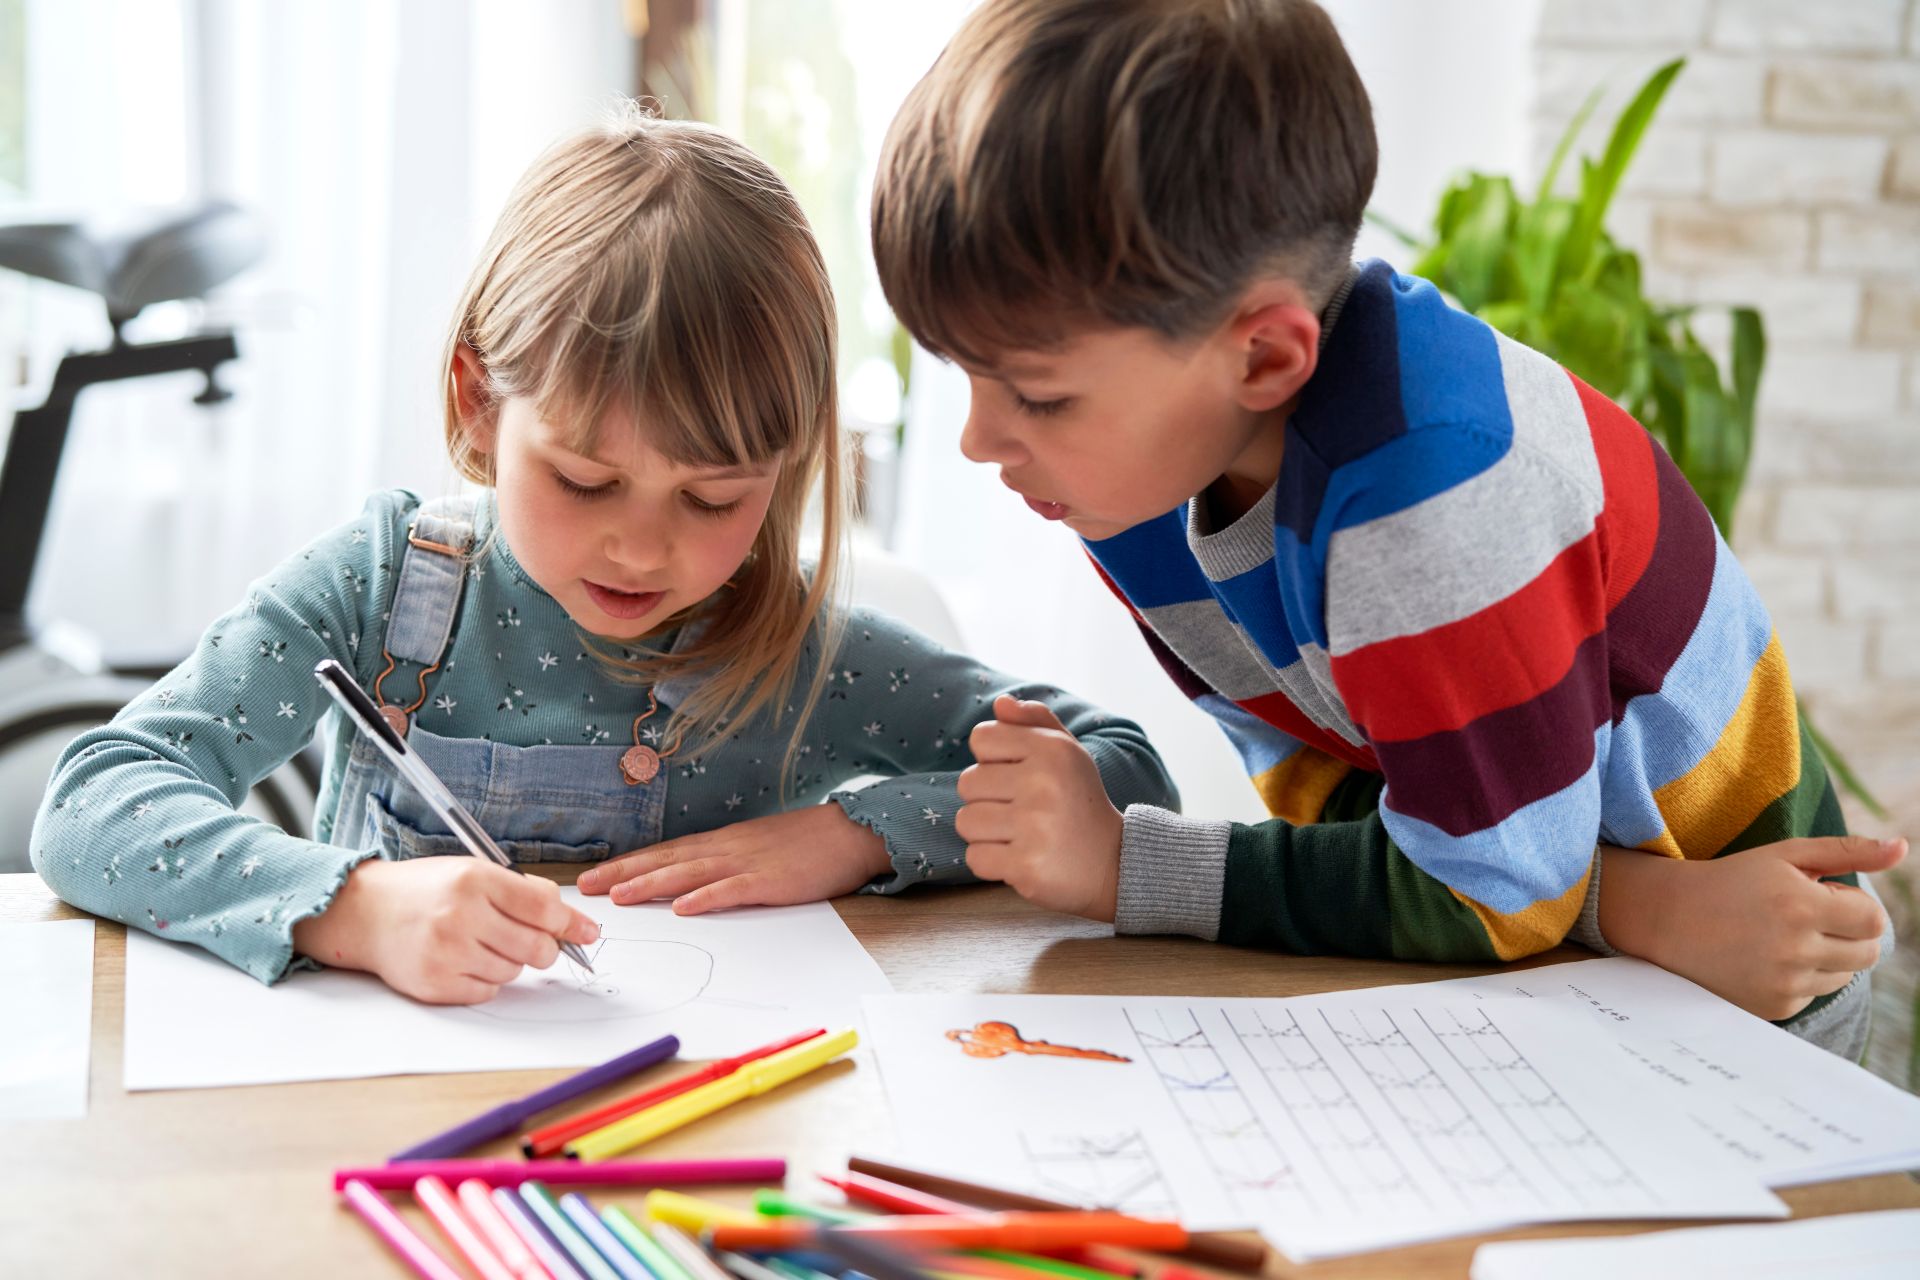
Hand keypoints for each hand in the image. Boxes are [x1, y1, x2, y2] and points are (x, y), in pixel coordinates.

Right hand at [292, 856, 600, 1005]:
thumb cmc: (427, 890)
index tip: (587, 932)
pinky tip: (466, 960)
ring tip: (484, 943)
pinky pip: (488, 991)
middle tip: (539, 943)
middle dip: (547, 948)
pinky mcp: (435, 984)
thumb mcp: (473, 872)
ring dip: (511, 961)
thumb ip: (522, 890)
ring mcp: (446, 953)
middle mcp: (461, 915)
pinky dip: (487, 979)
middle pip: (537, 947)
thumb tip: (570, 918)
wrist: (365, 913)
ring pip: (514, 971)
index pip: (543, 907)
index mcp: (475, 880)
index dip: (571, 923)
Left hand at [576, 804, 891, 914]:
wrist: (852, 831)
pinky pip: (734, 890)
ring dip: (653, 885)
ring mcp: (748, 863)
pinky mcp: (772, 881)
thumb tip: (691, 884)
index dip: (628, 864)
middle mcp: (727, 849)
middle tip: (586, 888)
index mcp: (723, 843)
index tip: (594, 877)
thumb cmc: (807, 844)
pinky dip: (707, 898)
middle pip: (667, 860)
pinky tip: (685, 907)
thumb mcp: (758, 847)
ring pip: (691, 873)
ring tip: (620, 897)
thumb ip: (727, 862)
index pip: (666, 853)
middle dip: (624, 873)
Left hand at [956, 694, 1122, 920]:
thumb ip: (1034, 721)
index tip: (1017, 776)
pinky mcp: (1026, 865)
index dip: (993, 759)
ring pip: (966, 821)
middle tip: (1021, 811)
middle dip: (987, 799)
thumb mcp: (1067, 752)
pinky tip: (1019, 858)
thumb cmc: (1080, 801)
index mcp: (1052, 749)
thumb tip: (1000, 703)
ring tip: (1019, 834)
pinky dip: (991, 862)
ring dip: (986, 832)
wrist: (1114, 862)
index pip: (982, 738)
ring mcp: (1035, 826)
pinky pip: (975, 857)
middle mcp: (1044, 783)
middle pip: (967, 782)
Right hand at [1598, 835, 1905, 1020]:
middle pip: (1867, 953)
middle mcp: (1794, 949)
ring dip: (1826, 957)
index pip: (1873, 920)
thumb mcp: (1784, 856)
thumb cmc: (1731, 880)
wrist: (1668, 918)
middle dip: (1848, 933)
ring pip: (1843, 976)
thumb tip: (1902, 848)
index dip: (1853, 906)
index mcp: (1800, 905)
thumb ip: (1846, 849)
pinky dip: (1799, 977)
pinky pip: (1812, 994)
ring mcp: (1783, 983)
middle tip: (1806, 917)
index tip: (1822, 896)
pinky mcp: (1772, 1007)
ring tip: (1780, 937)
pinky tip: (1763, 958)